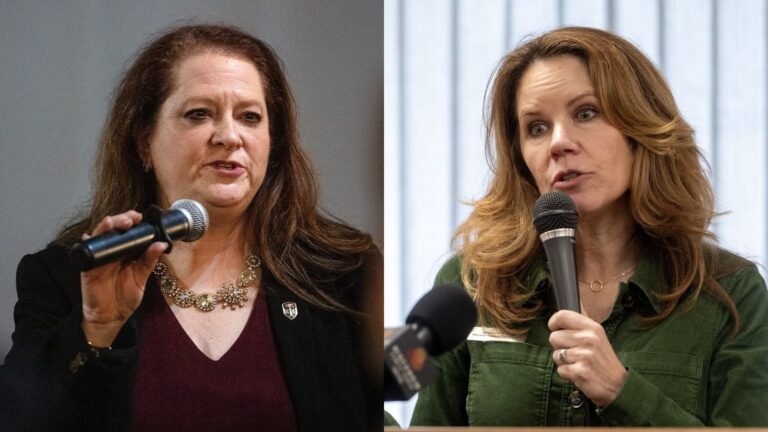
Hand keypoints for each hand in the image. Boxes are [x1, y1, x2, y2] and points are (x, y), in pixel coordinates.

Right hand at [80, 211, 166, 346]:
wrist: (111, 316)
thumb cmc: (126, 297)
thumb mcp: (141, 278)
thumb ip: (149, 261)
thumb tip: (161, 244)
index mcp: (126, 253)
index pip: (129, 232)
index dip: (133, 222)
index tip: (140, 216)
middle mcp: (112, 252)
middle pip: (114, 229)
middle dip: (121, 220)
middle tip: (131, 218)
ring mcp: (99, 258)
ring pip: (99, 235)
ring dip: (106, 226)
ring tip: (113, 222)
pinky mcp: (88, 267)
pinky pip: (86, 251)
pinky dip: (88, 242)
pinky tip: (90, 236)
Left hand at [548, 310, 627, 406]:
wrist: (619, 385)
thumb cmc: (602, 360)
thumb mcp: (597, 337)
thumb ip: (578, 328)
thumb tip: (555, 323)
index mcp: (592, 328)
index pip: (562, 316)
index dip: (554, 323)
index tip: (556, 330)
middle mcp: (588, 339)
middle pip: (554, 337)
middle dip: (559, 347)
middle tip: (574, 354)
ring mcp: (584, 356)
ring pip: (556, 355)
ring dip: (563, 362)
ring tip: (579, 364)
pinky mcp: (579, 372)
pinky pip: (560, 370)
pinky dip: (567, 374)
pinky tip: (579, 373)